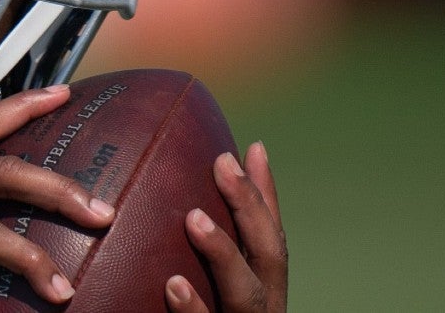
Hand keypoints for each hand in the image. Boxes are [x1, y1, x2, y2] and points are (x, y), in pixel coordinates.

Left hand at [165, 141, 287, 311]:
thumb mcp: (215, 288)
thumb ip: (209, 253)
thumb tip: (190, 199)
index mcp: (263, 290)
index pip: (270, 236)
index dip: (265, 195)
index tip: (252, 147)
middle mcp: (262, 308)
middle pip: (269, 256)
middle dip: (250, 208)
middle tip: (223, 162)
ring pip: (246, 294)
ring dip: (223, 254)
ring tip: (194, 218)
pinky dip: (194, 308)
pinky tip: (173, 286)